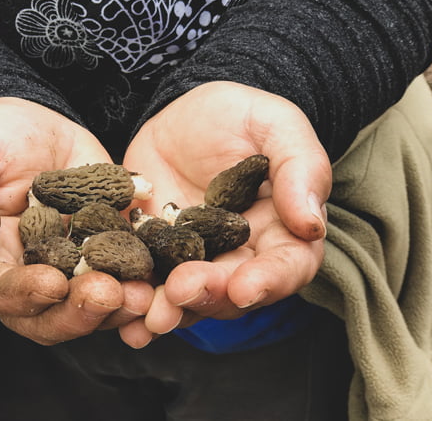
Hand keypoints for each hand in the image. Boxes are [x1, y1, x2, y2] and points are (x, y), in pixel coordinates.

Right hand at [0, 97, 153, 345]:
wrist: (30, 125)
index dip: (24, 294)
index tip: (53, 285)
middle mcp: (26, 279)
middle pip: (48, 315)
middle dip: (79, 311)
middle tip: (109, 294)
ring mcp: (69, 271)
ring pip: (90, 306)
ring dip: (118, 306)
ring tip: (142, 291)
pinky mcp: (104, 253)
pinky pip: (124, 274)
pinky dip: (142, 277)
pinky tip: (161, 271)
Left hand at [122, 81, 330, 339]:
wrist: (181, 115)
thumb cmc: (240, 116)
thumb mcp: (276, 125)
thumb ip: (300, 167)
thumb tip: (311, 223)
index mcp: (282, 232)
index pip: (287, 266)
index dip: (269, 281)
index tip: (245, 287)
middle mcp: (240, 258)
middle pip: (232, 292)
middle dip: (208, 295)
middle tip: (182, 288)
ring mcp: (194, 263)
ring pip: (188, 299)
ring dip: (170, 311)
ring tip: (150, 315)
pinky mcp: (154, 258)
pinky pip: (146, 285)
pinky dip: (134, 304)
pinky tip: (121, 316)